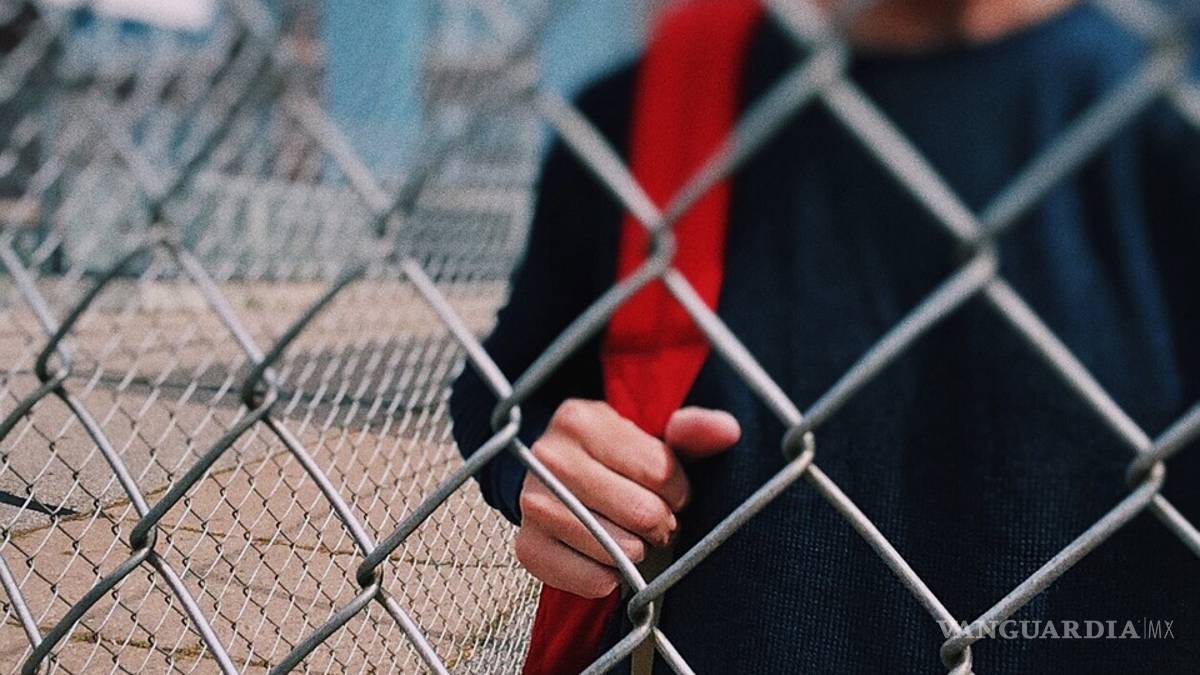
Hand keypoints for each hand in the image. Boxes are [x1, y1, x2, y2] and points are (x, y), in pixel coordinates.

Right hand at [514, 399, 739, 597]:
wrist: (557, 483)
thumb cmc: (615, 458)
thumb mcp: (654, 435)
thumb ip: (693, 431)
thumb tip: (726, 431)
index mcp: (580, 419)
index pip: (659, 470)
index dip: (678, 489)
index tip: (668, 490)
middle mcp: (548, 457)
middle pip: (641, 512)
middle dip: (661, 523)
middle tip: (653, 518)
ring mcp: (533, 504)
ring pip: (619, 549)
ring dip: (638, 551)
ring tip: (632, 535)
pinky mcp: (528, 547)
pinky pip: (593, 579)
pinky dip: (611, 578)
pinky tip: (608, 557)